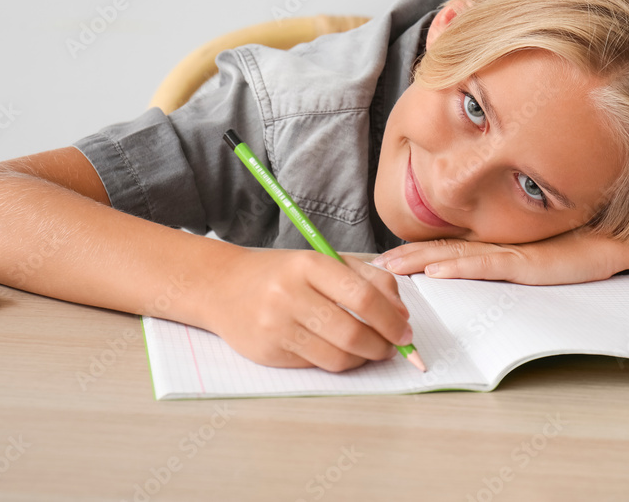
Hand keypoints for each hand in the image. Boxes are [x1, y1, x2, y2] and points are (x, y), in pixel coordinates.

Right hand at [198, 248, 412, 371]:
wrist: (222, 287)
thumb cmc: (281, 274)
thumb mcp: (324, 261)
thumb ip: (369, 280)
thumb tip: (401, 315)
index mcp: (308, 264)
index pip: (362, 297)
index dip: (391, 320)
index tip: (406, 331)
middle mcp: (289, 294)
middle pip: (352, 333)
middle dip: (383, 345)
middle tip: (394, 346)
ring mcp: (276, 326)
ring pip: (337, 357)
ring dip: (365, 358)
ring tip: (372, 350)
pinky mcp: (268, 352)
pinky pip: (317, 365)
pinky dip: (339, 363)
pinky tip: (344, 353)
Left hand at [373, 227, 628, 285]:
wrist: (610, 242)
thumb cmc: (573, 251)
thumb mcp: (529, 260)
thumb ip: (502, 263)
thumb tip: (471, 272)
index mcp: (492, 244)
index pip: (445, 248)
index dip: (413, 252)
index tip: (384, 260)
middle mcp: (493, 245)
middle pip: (439, 249)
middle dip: (403, 258)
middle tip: (371, 265)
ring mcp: (507, 252)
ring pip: (453, 256)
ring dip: (418, 262)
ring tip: (389, 269)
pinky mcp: (523, 263)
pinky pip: (484, 266)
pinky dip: (457, 269)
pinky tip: (436, 273)